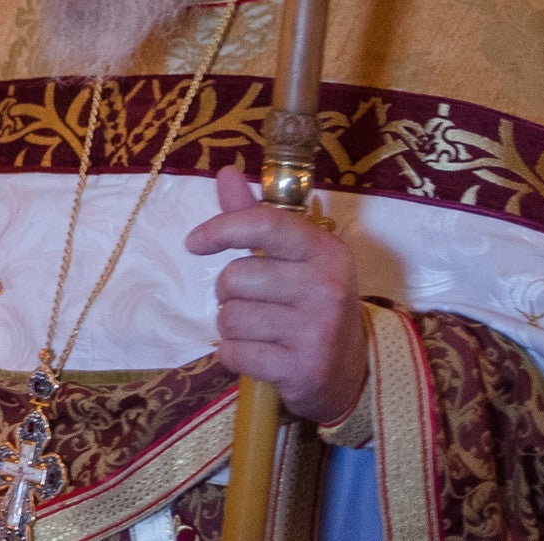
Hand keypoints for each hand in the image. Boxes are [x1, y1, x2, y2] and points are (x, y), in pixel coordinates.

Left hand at [184, 165, 366, 423]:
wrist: (349, 370)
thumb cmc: (312, 303)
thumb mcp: (295, 258)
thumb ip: (256, 217)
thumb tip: (225, 173)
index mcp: (324, 250)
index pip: (263, 224)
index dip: (220, 229)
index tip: (194, 244)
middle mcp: (325, 286)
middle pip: (234, 277)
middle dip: (228, 292)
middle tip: (253, 302)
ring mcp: (316, 329)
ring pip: (229, 318)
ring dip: (232, 326)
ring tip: (261, 330)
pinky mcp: (302, 368)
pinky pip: (234, 353)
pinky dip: (235, 355)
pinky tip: (260, 355)